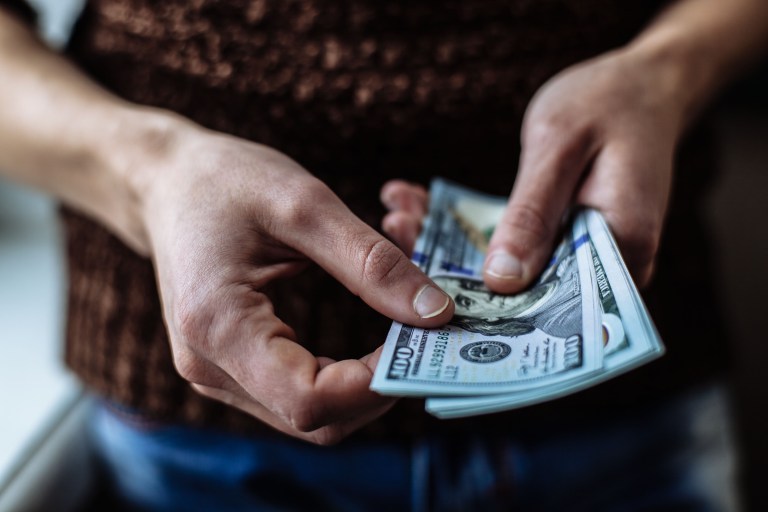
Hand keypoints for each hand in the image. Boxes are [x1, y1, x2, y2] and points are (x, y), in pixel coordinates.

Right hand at [132, 124, 453, 444]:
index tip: (423, 338)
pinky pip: (297, 393)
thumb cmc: (224, 181)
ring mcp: (216, 374)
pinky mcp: (230, 367)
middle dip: (381, 385)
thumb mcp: (303, 204)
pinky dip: (343, 376)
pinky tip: (371, 340)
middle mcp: (209, 367)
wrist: (165, 182)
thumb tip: (436, 314)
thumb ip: (371, 263)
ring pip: (311, 414)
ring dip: (366, 382)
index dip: (377, 382)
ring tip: (402, 331)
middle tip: (424, 337)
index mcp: (217, 326)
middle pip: (315, 419)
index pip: (309, 399)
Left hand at [382, 48, 687, 290]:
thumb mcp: (560, 148)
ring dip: (449, 246)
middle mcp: (603, 265)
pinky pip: (507, 244)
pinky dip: (465, 226)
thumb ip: (532, 214)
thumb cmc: (607, 102)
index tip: (433, 302)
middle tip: (398, 245)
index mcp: (623, 249)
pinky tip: (419, 204)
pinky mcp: (556, 238)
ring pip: (507, 269)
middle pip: (526, 294)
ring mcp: (578, 254)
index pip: (560, 307)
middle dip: (455, 275)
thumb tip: (502, 281)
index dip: (496, 316)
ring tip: (397, 217)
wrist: (638, 84)